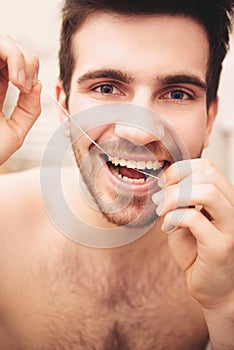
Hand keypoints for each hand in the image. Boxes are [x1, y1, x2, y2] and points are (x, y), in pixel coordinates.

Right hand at [0, 34, 40, 164]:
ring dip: (17, 56)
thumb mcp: (14, 133)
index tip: (30, 88)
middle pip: (9, 46)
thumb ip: (29, 110)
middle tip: (27, 83)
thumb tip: (38, 85)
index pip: (15, 63)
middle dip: (26, 58)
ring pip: (1, 42)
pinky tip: (15, 79)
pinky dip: (9, 56)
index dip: (29, 67)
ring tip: (21, 82)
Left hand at [152, 159, 233, 308]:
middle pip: (209, 174)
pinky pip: (194, 219)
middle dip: (176, 182)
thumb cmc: (198, 252)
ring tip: (163, 211)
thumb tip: (165, 181)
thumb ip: (179, 200)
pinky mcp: (221, 246)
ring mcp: (230, 227)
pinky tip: (167, 228)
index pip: (208, 166)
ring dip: (175, 197)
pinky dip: (174, 218)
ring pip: (208, 192)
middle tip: (160, 198)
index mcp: (224, 198)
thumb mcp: (185, 218)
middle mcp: (233, 209)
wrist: (213, 287)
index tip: (164, 183)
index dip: (181, 169)